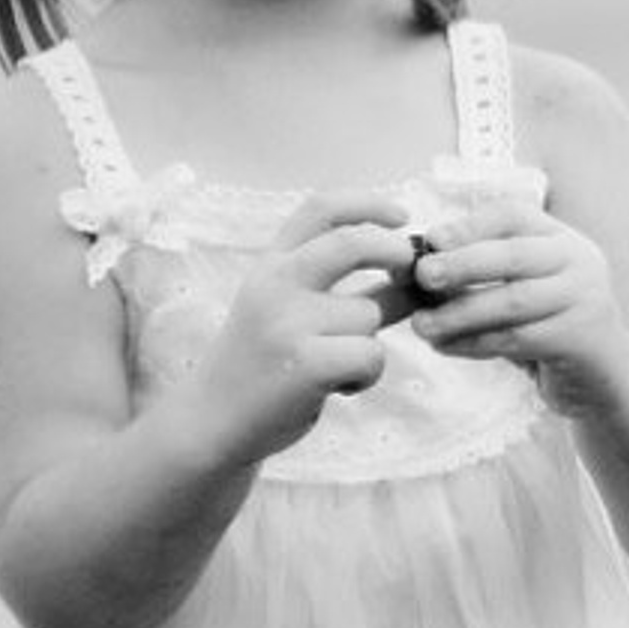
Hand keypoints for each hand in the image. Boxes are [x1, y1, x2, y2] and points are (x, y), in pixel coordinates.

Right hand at [197, 191, 420, 463]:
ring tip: (336, 366)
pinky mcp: (304, 363)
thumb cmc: (266, 366)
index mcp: (270, 265)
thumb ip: (344, 290)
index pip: (321, 208)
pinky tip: (340, 388)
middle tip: (410, 267)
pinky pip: (371, 354)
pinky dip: (367, 374)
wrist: (212, 423)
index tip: (402, 215)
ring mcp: (286, 322)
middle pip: (350, 242)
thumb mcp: (290, 313)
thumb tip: (415, 273)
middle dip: (393, 250)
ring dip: (369, 342)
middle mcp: (274, 284)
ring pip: (368, 313)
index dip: (368, 204)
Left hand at [411, 196, 628, 420]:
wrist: (604, 378)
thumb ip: (482, 273)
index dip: (470, 225)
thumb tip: (414, 263)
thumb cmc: (549, 327)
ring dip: (460, 313)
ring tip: (422, 325)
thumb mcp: (523, 288)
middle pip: (514, 255)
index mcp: (561, 239)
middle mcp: (579, 261)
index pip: (514, 216)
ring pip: (513, 301)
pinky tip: (447, 347)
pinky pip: (518, 339)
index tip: (432, 239)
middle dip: (462, 263)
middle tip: (422, 276)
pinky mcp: (581, 340)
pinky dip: (475, 343)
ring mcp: (585, 299)